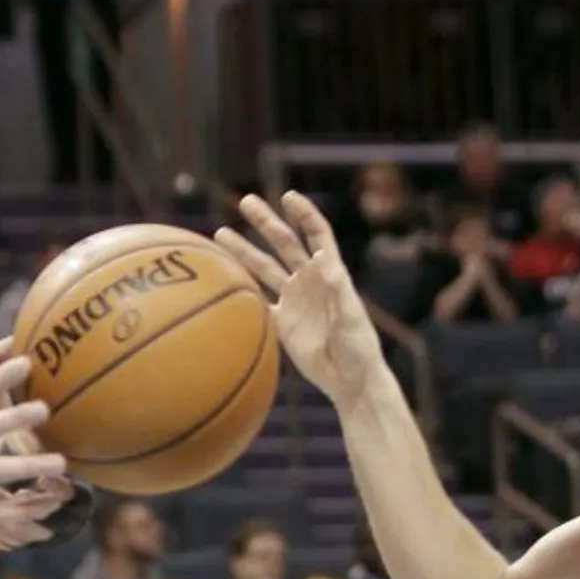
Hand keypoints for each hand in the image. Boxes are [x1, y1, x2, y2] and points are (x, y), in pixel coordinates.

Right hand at [217, 192, 389, 408]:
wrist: (351, 380)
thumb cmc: (359, 348)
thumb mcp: (351, 316)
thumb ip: (337, 288)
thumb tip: (320, 258)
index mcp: (330, 273)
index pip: (317, 235)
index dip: (304, 215)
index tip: (288, 198)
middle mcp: (310, 280)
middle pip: (285, 243)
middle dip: (266, 222)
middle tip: (245, 201)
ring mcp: (294, 299)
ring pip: (264, 268)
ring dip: (244, 251)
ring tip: (220, 233)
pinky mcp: (281, 322)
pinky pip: (258, 300)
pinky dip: (242, 288)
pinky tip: (222, 276)